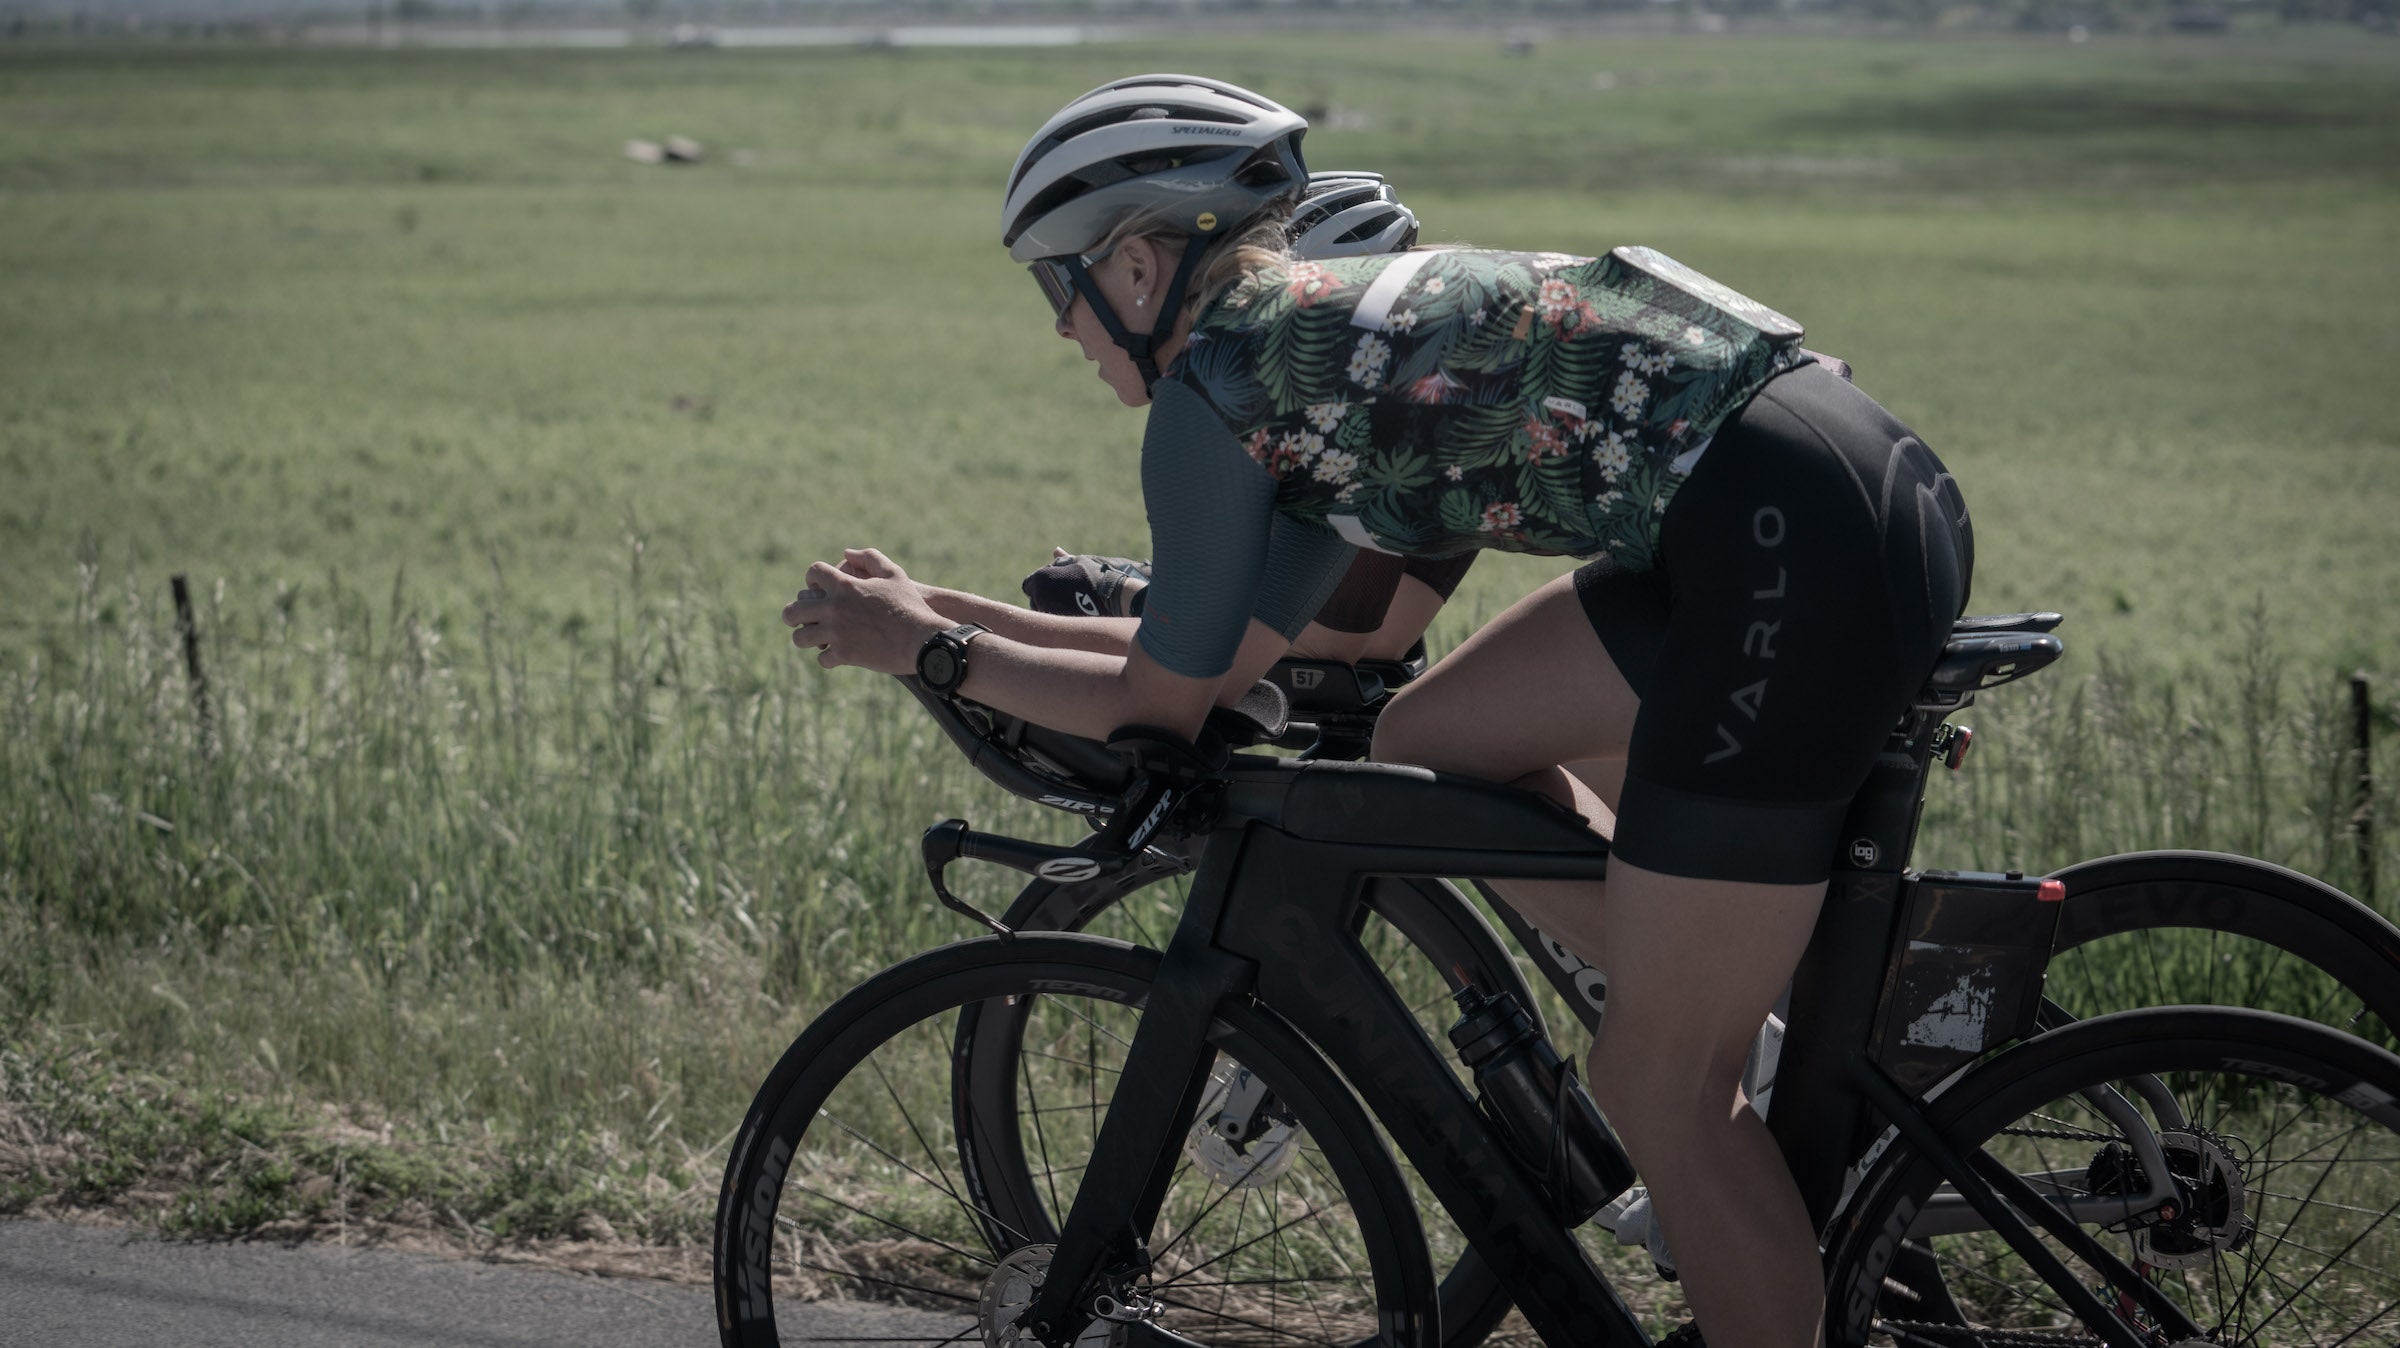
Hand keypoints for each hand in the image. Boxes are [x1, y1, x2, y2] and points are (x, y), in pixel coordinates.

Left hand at [782, 548, 945, 673]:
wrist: (922, 638)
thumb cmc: (910, 605)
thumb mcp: (894, 574)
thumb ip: (870, 558)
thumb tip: (846, 552)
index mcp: (845, 586)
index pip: (813, 573)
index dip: (812, 578)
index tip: (815, 588)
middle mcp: (835, 608)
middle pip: (795, 609)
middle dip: (792, 613)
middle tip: (796, 618)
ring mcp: (837, 633)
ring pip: (801, 637)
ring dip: (806, 638)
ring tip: (812, 639)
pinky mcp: (845, 654)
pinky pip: (823, 658)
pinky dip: (828, 658)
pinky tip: (836, 656)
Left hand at [1021, 547, 1151, 617]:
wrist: (1113, 597)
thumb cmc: (1095, 575)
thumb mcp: (1078, 562)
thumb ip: (1062, 560)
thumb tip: (1055, 550)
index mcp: (1040, 580)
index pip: (1028, 584)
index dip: (1041, 582)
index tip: (1056, 581)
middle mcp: (1039, 598)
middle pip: (1034, 599)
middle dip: (1044, 595)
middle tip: (1067, 590)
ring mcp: (1048, 614)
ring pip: (1043, 611)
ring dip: (1052, 606)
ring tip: (1073, 600)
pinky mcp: (1058, 626)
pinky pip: (1053, 622)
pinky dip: (1060, 616)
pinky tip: (1075, 611)